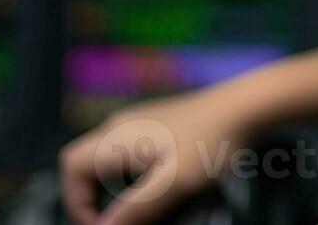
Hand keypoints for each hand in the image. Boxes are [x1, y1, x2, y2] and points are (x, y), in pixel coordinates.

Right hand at [58, 85, 255, 224]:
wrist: (246, 105)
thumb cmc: (211, 142)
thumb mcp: (173, 183)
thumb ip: (136, 208)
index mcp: (117, 137)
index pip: (71, 167)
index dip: (76, 201)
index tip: (103, 224)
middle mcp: (121, 124)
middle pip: (84, 162)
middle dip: (91, 195)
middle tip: (116, 219)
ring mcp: (140, 120)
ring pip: (106, 156)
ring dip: (111, 185)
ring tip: (137, 206)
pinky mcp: (158, 122)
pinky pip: (127, 150)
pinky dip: (130, 173)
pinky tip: (156, 183)